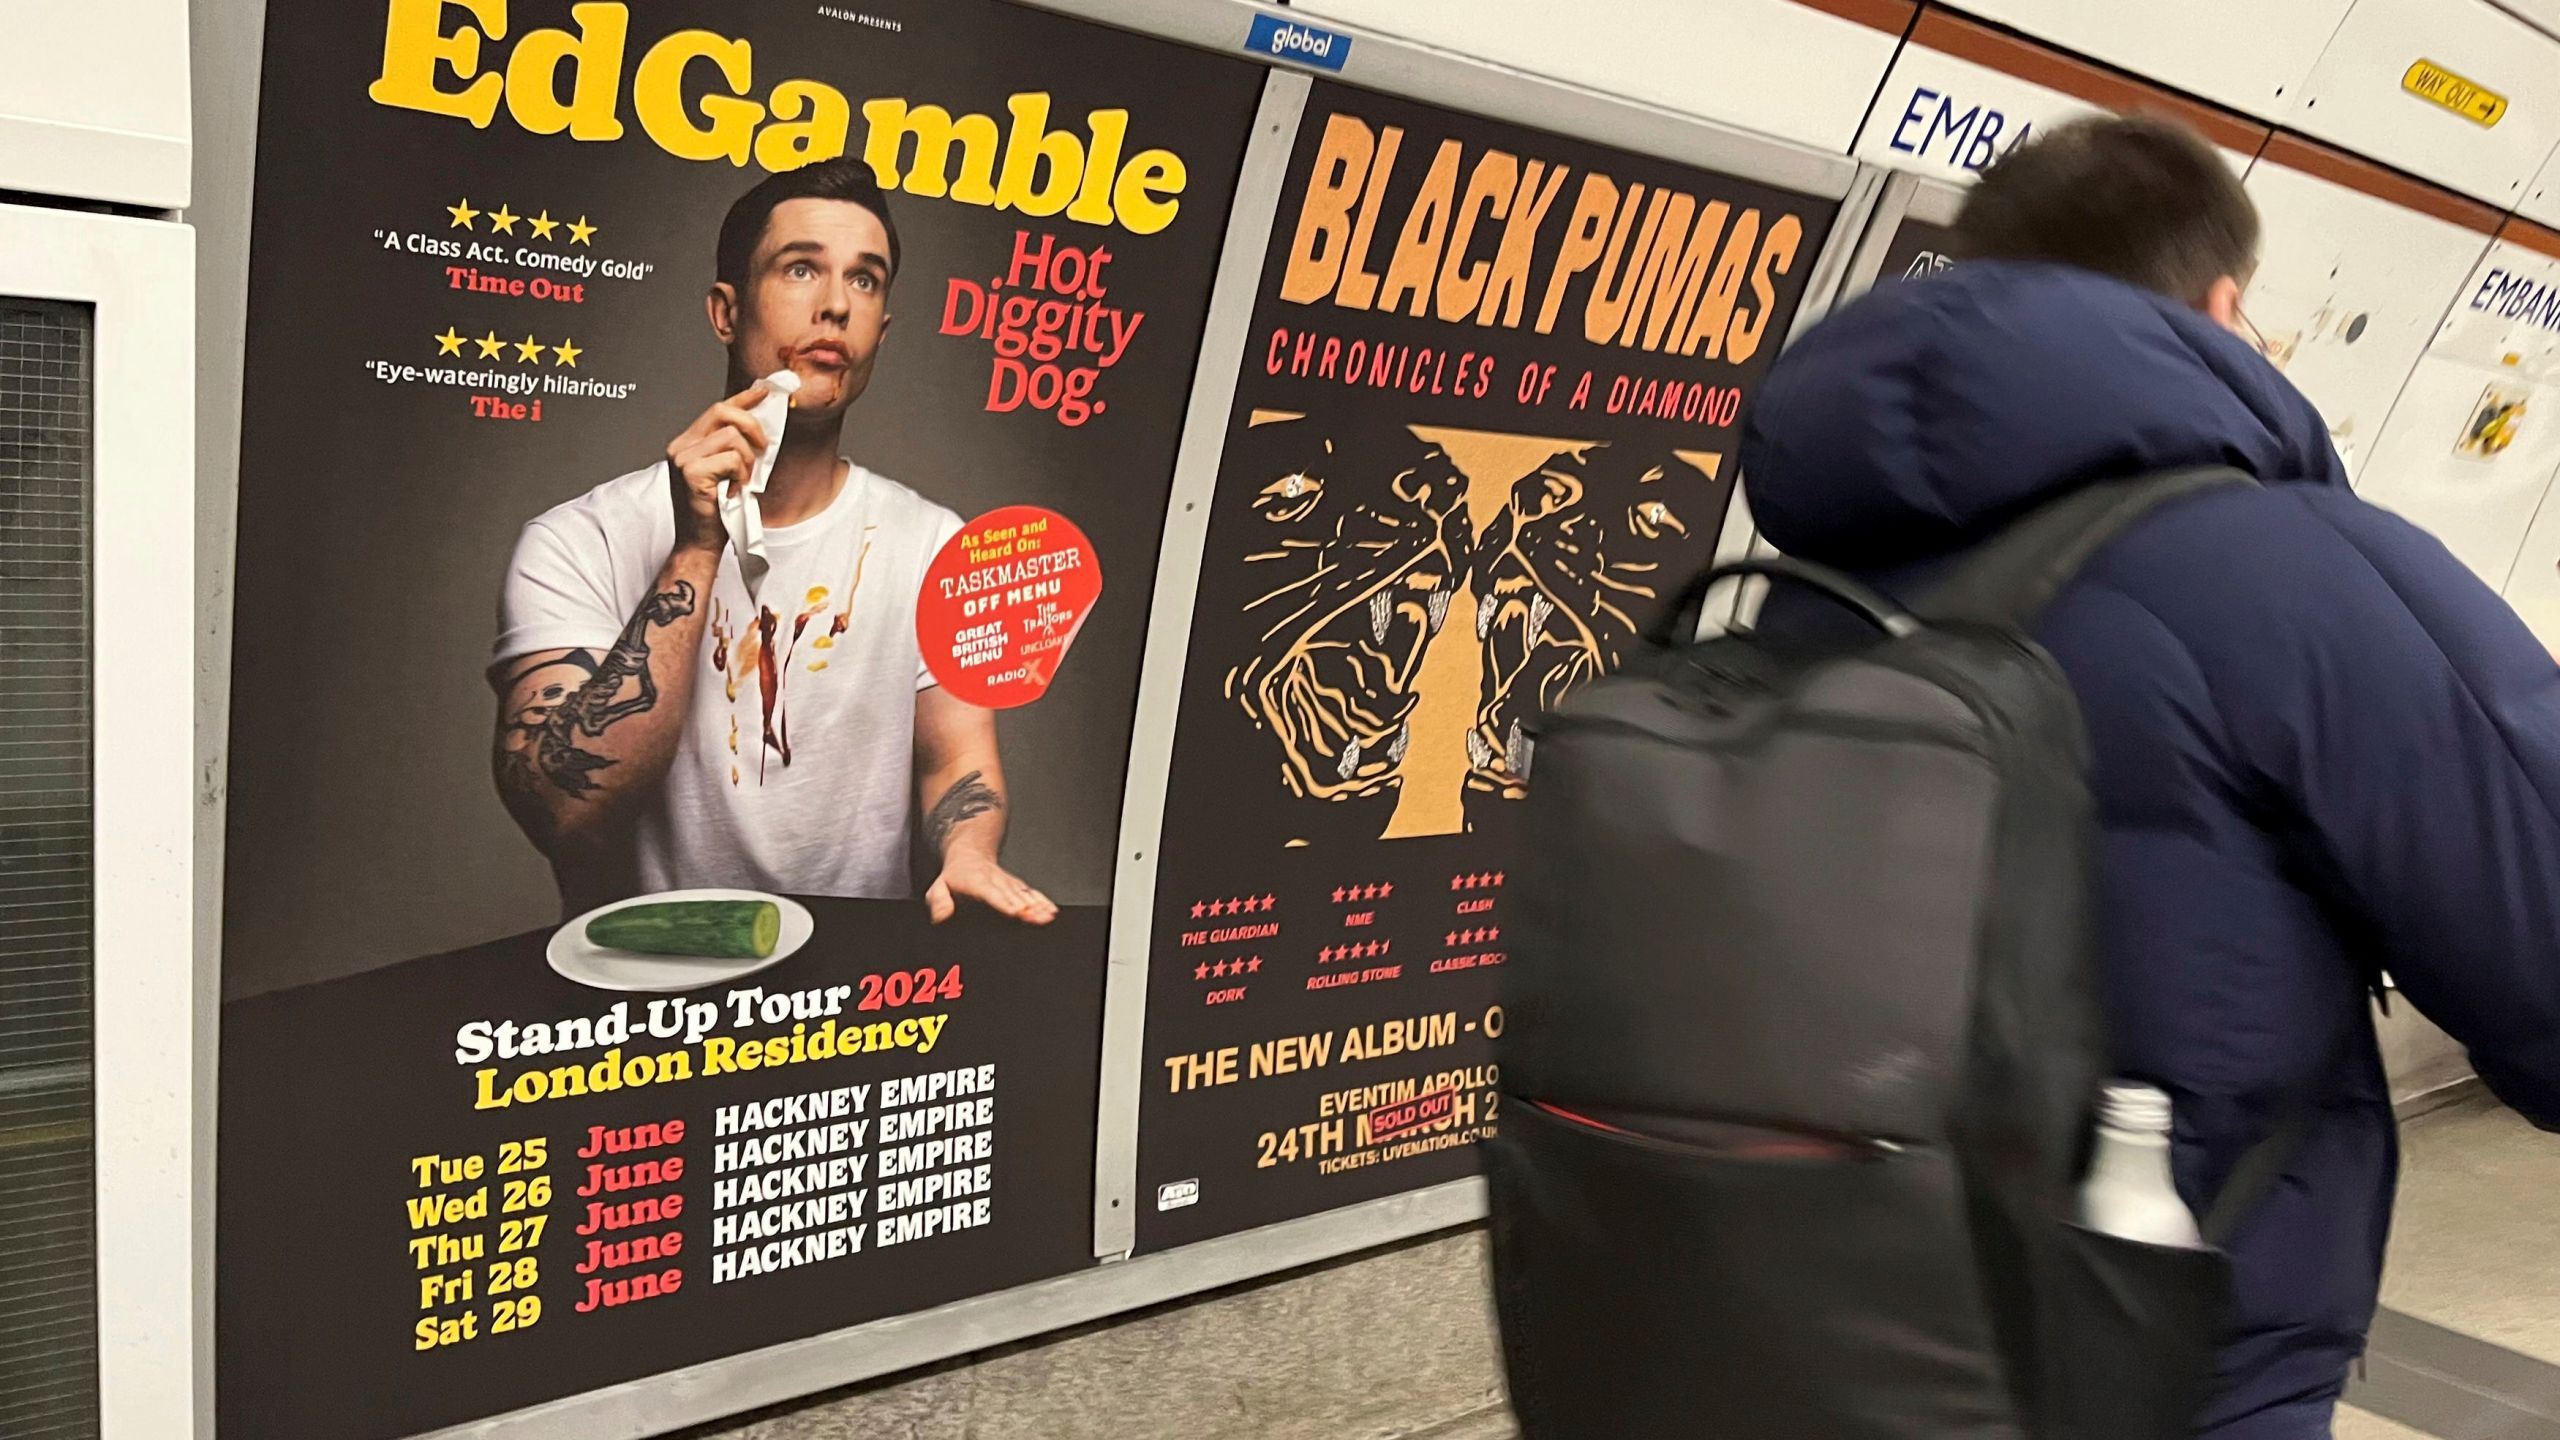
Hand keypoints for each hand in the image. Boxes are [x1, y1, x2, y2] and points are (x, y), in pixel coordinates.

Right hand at [665, 380, 772, 553]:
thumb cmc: (716, 512)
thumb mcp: (727, 473)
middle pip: (723, 411)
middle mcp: (680, 446)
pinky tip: (734, 491)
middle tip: (765, 449)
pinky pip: (732, 458)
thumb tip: (761, 426)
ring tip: (741, 482)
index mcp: (687, 443)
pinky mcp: (690, 471)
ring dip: (748, 461)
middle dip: (752, 426)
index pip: (717, 409)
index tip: (765, 392)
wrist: (699, 543)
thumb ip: (734, 448)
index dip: (743, 398)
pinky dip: (741, 475)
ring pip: (732, 437)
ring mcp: (682, 457)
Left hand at [926, 848, 1057, 925]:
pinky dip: (1042, 901)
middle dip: (1027, 907)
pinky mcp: (1016, 885)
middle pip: (1013, 895)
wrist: (970, 852)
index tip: (1016, 911)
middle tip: (1038, 917)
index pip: (992, 894)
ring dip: (1038, 904)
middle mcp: (996, 881)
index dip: (1005, 903)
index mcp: (977, 882)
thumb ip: (939, 900)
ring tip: (1048, 915)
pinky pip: (1031, 893)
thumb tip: (942, 916)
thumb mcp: (938, 886)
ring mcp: (1008, 882)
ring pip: (1025, 894)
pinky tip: (1051, 910)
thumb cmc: (956, 875)